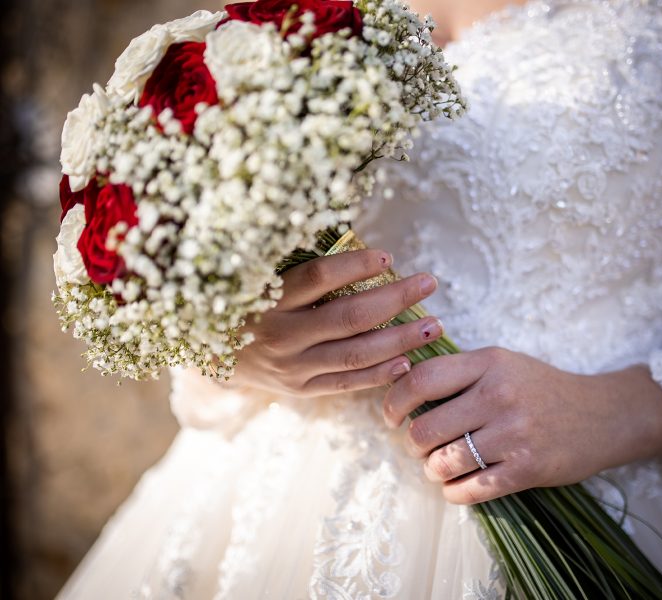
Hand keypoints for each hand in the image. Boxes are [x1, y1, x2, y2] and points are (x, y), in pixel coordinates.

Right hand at [228, 249, 443, 395]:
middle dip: (395, 299)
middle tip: (429, 283)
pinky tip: (407, 362)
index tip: (388, 256)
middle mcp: (281, 334)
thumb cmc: (248, 303)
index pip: (319, 277)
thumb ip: (302, 265)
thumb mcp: (261, 277)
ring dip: (399, 339)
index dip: (356, 265)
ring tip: (433, 326)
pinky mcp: (300, 389)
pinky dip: (379, 374)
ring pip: (355, 354)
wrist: (212, 353)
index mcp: (269, 297)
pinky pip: (346, 383)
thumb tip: (358, 243)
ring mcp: (291, 367)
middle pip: (348, 316)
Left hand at [383, 347, 661, 503]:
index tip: (391, 417)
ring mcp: (514, 434)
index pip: (421, 380)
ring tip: (440, 466)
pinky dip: (454, 492)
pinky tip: (458, 484)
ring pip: (443, 463)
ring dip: (433, 470)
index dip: (394, 402)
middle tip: (420, 447)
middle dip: (413, 445)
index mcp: (489, 363)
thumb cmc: (543, 388)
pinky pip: (470, 490)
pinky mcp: (527, 469)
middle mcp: (499, 395)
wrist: (605, 415)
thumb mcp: (504, 363)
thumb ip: (460, 372)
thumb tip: (401, 386)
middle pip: (425, 430)